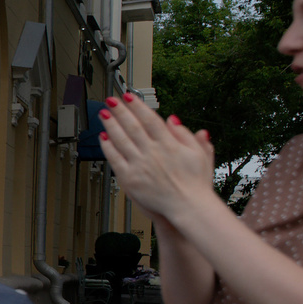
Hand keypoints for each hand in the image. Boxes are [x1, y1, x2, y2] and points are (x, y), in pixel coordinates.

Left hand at [100, 93, 216, 220]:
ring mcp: (140, 165)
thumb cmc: (196, 182)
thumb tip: (172, 119)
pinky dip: (108, 147)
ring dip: (111, 125)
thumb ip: (185, 134)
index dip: (137, 106)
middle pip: (132, 126)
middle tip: (110, 100)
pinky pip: (115, 159)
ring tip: (104, 114)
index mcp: (170, 144)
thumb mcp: (199, 153)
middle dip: (120, 111)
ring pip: (121, 140)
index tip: (128, 97)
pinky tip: (103, 137)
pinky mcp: (130, 178)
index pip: (149, 119)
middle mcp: (153, 152)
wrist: (188, 206)